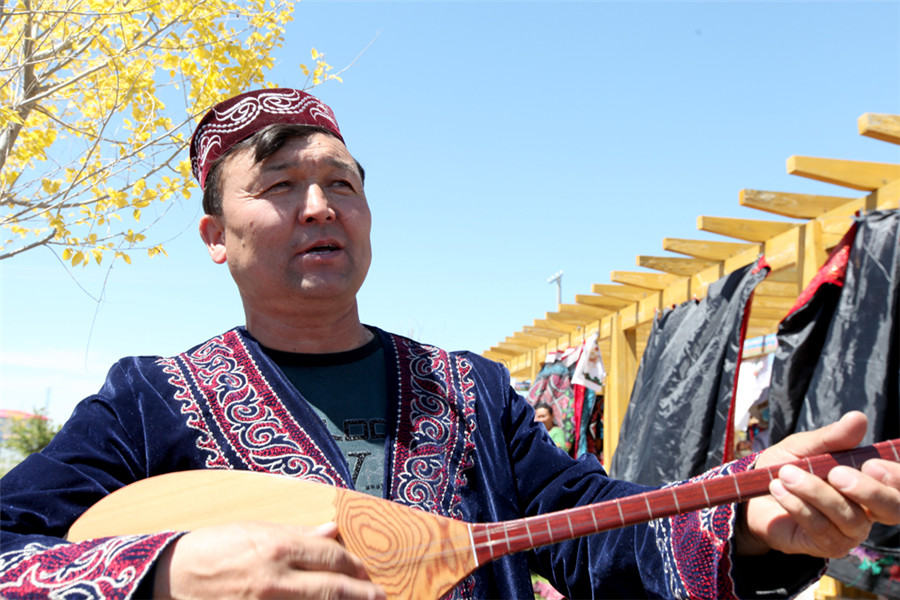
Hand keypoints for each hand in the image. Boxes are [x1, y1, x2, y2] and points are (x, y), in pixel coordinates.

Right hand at [153, 521, 385, 598]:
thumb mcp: (257, 530)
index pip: (331, 558)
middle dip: (361, 594)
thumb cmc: (215, 548)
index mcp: (278, 548)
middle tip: (379, 598)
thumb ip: (298, 535)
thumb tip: (331, 532)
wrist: (171, 577)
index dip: (354, 567)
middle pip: (332, 589)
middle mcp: (276, 579)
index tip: (366, 573)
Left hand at [738, 411, 899, 556]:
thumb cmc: (786, 468)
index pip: (899, 487)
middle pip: (891, 509)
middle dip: (868, 491)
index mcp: (870, 483)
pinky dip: (797, 505)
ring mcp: (849, 531)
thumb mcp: (805, 447)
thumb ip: (831, 437)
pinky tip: (778, 488)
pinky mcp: (826, 546)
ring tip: (786, 473)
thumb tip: (858, 418)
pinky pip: (820, 527)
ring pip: (848, 516)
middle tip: (836, 472)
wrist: (753, 494)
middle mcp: (868, 510)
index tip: (872, 464)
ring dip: (815, 492)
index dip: (896, 479)